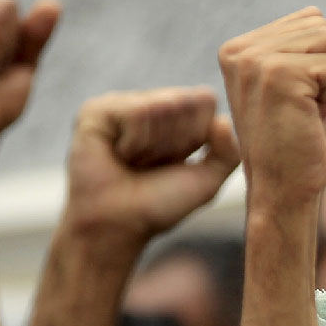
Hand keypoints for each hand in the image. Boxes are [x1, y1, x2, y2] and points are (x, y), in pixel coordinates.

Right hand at [61, 86, 239, 261]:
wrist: (119, 224)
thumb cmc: (159, 204)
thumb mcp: (207, 181)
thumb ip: (228, 152)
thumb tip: (223, 120)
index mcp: (178, 118)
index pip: (206, 102)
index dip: (198, 135)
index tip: (179, 160)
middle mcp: (150, 105)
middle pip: (185, 101)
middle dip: (176, 140)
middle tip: (152, 164)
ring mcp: (123, 105)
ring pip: (161, 105)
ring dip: (154, 145)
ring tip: (132, 161)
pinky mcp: (97, 111)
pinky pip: (134, 112)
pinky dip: (133, 141)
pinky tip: (117, 154)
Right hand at [218, 8, 325, 207]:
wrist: (283, 193)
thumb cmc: (299, 151)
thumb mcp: (319, 97)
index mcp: (241, 50)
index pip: (310, 21)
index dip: (320, 66)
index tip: (297, 102)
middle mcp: (242, 50)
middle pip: (322, 26)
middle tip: (303, 112)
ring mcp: (257, 60)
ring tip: (304, 114)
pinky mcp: (279, 73)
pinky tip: (308, 119)